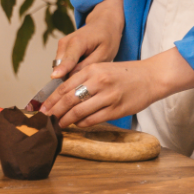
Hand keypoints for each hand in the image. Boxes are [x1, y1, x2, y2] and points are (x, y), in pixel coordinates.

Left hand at [41, 60, 159, 127]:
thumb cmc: (124, 74)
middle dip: (54, 111)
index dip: (51, 100)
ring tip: (58, 125)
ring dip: (66, 120)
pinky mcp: (117, 109)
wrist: (151, 77)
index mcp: (92, 69)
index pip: (64, 86)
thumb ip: (83, 78)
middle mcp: (98, 81)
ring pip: (79, 111)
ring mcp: (108, 96)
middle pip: (69, 100)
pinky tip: (77, 124)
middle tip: (45, 120)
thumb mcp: (101, 68)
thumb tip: (62, 95)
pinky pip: (94, 119)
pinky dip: (82, 123)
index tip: (42, 109)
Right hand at [51, 0, 124, 80]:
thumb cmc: (106, 38)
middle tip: (81, 87)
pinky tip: (82, 66)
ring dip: (69, 73)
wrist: (103, 23)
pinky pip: (62, 63)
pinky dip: (70, 68)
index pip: (68, 59)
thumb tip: (73, 76)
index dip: (61, 69)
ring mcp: (62, 45)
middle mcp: (65, 42)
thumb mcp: (104, 54)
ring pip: (60, 65)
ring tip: (84, 74)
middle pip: (61, 65)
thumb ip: (88, 65)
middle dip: (68, 77)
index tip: (53, 77)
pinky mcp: (61, 48)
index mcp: (78, 42)